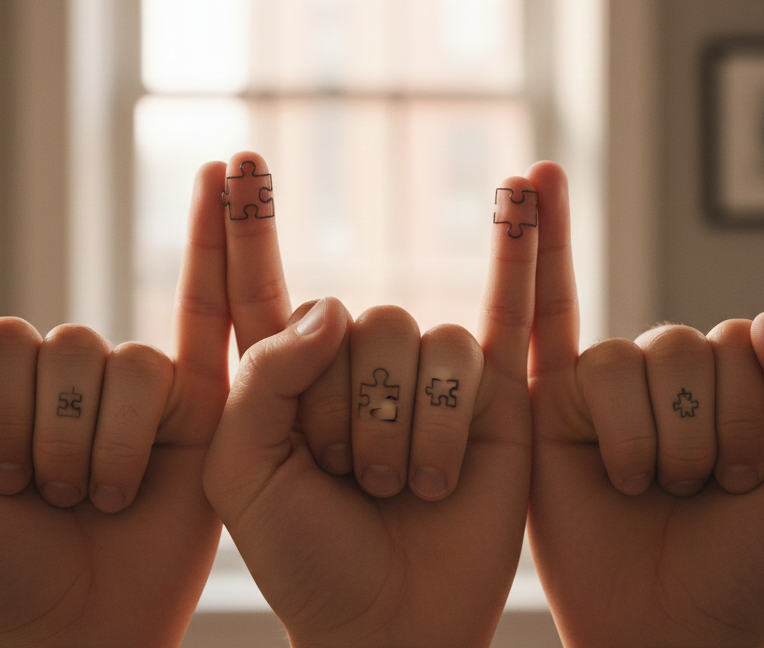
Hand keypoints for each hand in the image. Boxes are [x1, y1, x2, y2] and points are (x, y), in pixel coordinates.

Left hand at [0, 162, 230, 647]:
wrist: (73, 631)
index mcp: (19, 382)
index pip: (5, 342)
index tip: (0, 485)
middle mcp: (83, 373)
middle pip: (68, 346)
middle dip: (51, 440)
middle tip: (57, 499)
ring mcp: (143, 386)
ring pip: (126, 366)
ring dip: (107, 448)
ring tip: (104, 498)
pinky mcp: (199, 406)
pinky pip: (205, 327)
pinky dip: (220, 248)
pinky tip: (231, 180)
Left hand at [205, 151, 540, 647]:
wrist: (390, 625)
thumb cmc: (305, 562)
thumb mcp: (242, 475)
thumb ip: (264, 380)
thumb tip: (335, 308)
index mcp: (285, 377)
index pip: (258, 282)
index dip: (242, 224)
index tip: (229, 162)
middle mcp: (356, 362)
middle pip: (360, 324)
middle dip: (352, 416)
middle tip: (347, 482)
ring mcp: (424, 374)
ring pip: (423, 344)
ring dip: (412, 432)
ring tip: (403, 489)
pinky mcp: (490, 393)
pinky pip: (510, 311)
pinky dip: (526, 247)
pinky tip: (535, 186)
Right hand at [526, 161, 763, 647]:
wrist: (670, 626)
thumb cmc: (746, 563)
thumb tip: (757, 321)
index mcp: (723, 384)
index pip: (736, 343)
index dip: (749, 412)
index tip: (749, 481)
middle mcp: (660, 375)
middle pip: (680, 346)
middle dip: (698, 432)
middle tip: (693, 490)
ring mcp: (602, 385)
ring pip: (626, 362)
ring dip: (646, 440)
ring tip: (643, 487)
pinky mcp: (547, 402)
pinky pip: (541, 320)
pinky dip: (529, 243)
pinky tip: (522, 186)